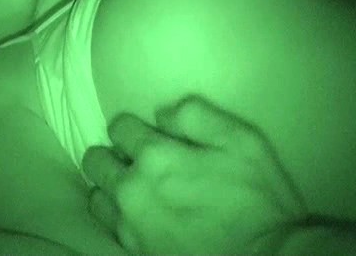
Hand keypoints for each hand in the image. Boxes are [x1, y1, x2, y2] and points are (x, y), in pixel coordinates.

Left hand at [82, 96, 307, 254]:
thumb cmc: (258, 200)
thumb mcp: (243, 142)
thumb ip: (197, 116)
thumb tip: (161, 113)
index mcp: (156, 157)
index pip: (118, 126)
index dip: (135, 127)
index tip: (151, 136)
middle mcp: (132, 190)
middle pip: (96, 160)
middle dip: (114, 154)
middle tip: (139, 161)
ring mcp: (129, 225)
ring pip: (97, 194)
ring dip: (111, 186)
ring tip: (137, 189)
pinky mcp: (134, 251)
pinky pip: (109, 226)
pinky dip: (118, 215)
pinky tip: (141, 215)